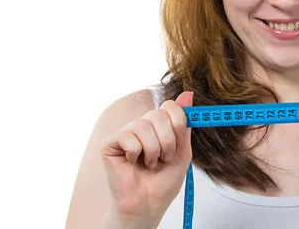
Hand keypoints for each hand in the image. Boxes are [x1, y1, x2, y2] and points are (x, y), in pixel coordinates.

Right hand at [101, 91, 193, 223]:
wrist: (148, 204)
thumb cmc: (163, 181)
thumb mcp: (183, 151)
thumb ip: (184, 124)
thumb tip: (188, 93)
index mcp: (160, 126)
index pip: (170, 106)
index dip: (178, 121)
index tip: (179, 139)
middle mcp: (143, 125)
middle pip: (158, 113)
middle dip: (168, 139)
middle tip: (165, 157)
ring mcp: (126, 133)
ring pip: (143, 125)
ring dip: (153, 150)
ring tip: (150, 163)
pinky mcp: (110, 143)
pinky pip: (128, 136)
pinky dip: (135, 153)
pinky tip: (133, 162)